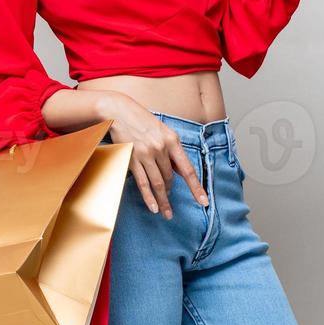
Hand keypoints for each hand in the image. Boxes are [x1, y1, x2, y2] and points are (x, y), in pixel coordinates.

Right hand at [101, 93, 206, 218]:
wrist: (119, 111)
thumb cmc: (143, 121)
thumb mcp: (163, 131)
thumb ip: (172, 150)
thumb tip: (180, 170)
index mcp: (173, 141)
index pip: (188, 169)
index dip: (196, 188)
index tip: (204, 201)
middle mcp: (161, 148)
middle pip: (170, 178)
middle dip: (171, 192)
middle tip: (170, 203)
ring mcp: (146, 154)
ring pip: (158, 183)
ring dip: (163, 200)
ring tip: (166, 213)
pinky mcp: (132, 159)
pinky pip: (143, 183)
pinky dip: (149, 197)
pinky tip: (154, 207)